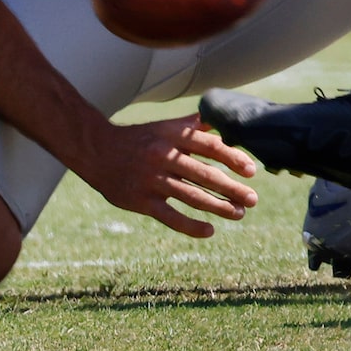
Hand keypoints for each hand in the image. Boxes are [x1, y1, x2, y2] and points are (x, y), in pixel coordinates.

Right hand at [76, 111, 258, 239]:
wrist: (98, 151)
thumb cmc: (140, 138)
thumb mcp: (166, 126)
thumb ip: (194, 125)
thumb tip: (224, 119)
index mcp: (173, 136)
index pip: (209, 146)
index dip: (233, 158)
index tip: (252, 170)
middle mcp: (164, 156)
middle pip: (205, 174)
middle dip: (232, 189)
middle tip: (253, 199)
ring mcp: (152, 180)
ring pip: (191, 197)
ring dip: (218, 207)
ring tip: (238, 214)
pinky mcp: (141, 201)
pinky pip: (170, 217)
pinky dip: (191, 226)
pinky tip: (210, 230)